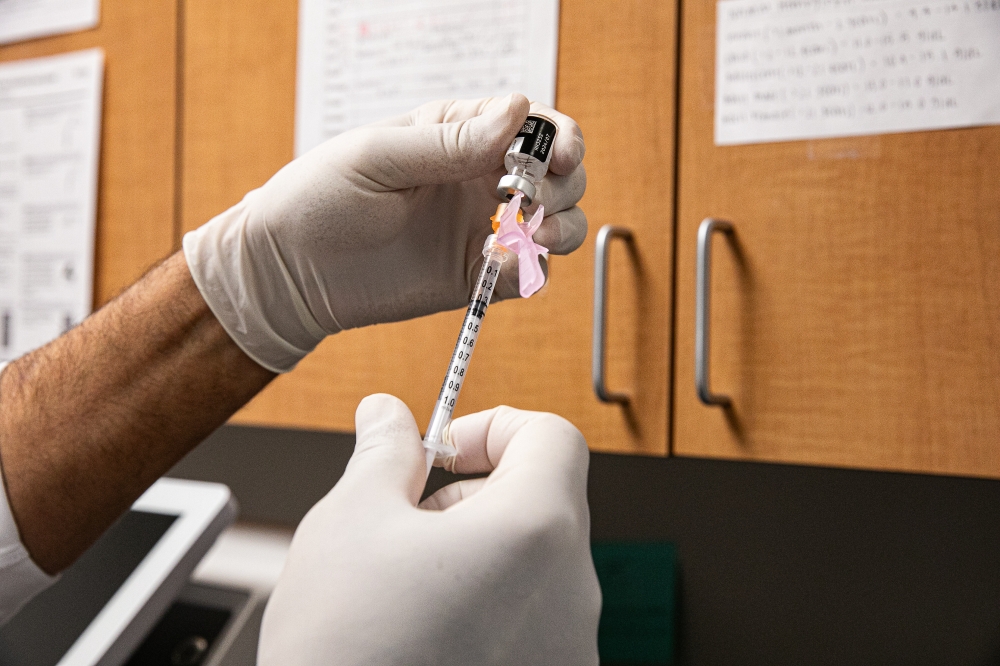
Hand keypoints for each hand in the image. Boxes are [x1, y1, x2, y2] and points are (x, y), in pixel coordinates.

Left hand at [183, 95, 586, 371]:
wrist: (290, 272)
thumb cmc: (320, 198)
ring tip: (530, 236)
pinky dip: (530, 272)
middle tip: (532, 202)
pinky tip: (499, 267)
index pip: (532, 124)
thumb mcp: (379, 157)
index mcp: (458, 134)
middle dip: (563, 185)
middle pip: (559, 174)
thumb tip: (518, 111)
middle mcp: (478, 178)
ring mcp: (481, 228)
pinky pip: (527, 274)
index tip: (558, 156)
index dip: (558, 137)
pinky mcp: (477, 275)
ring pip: (557, 223)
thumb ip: (449, 142)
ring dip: (561, 228)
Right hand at [257, 394, 600, 665]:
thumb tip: (388, 414)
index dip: (493, 426)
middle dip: (468, 496)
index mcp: (536, 532)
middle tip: (404, 523)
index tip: (442, 452)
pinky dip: (484, 605)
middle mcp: (572, 592)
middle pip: (540, 501)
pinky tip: (422, 631)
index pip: (553, 437)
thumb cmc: (347, 652)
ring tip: (402, 585)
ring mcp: (568, 648)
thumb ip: (384, 451)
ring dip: (473, 552)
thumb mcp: (352, 521)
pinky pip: (529, 619)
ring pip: (531, 563)